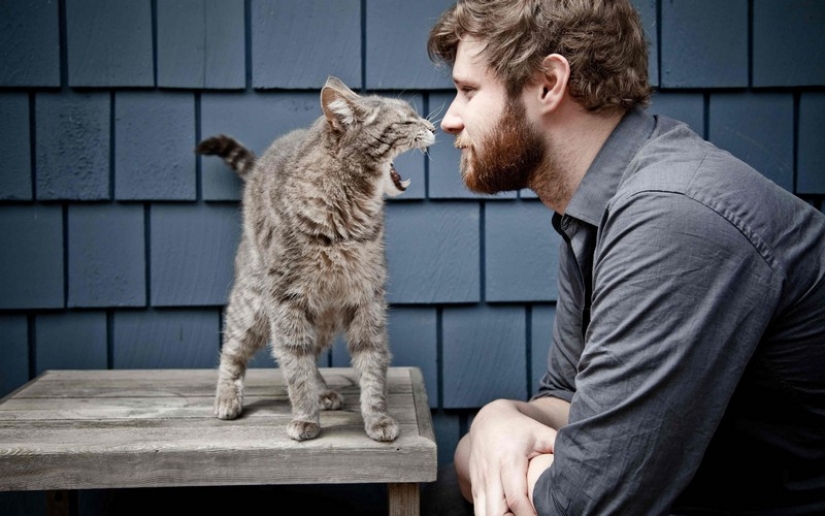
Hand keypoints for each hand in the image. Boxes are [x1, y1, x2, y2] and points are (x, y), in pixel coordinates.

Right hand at [464, 399, 556, 515]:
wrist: (489, 421)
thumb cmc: (520, 429)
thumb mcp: (542, 434)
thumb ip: (560, 448)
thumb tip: (584, 465)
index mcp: (508, 460)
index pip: (516, 498)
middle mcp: (490, 473)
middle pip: (496, 513)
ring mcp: (480, 482)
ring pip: (484, 515)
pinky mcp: (475, 488)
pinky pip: (480, 512)